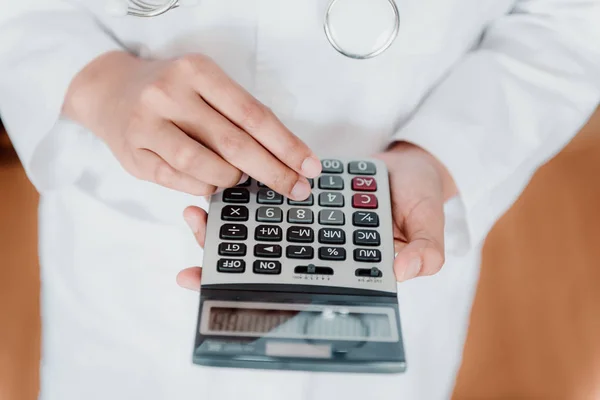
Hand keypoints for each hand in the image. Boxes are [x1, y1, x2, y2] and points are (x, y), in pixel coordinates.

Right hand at [62, 51, 320, 198]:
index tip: (309, 166)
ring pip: (204, 166)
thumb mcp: (205, 83)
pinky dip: (204, 187)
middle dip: (272, 172)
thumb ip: (237, 114)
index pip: (253, 114)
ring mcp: (147, 125)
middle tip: (296, 189)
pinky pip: (178, 181)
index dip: (286, 145)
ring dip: (233, 181)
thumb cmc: (170, 89)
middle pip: (233, 143)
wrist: (109, 91)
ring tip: (244, 181)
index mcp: (196, 71)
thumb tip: (281, 156)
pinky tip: (215, 186)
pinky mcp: (133, 155)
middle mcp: (169, 94)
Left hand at [177, 142, 456, 289]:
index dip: (263, 294)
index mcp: (342, 266)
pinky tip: (216, 193)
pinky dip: (242, 200)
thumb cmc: (421, 196)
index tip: (222, 293)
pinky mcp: (297, 196)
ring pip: (260, 235)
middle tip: (192, 267)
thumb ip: (426, 250)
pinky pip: (266, 201)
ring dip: (226, 232)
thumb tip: (404, 271)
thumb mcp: (430, 223)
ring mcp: (305, 223)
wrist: (410, 164)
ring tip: (195, 219)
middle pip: (267, 266)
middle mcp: (317, 249)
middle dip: (228, 268)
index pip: (300, 287)